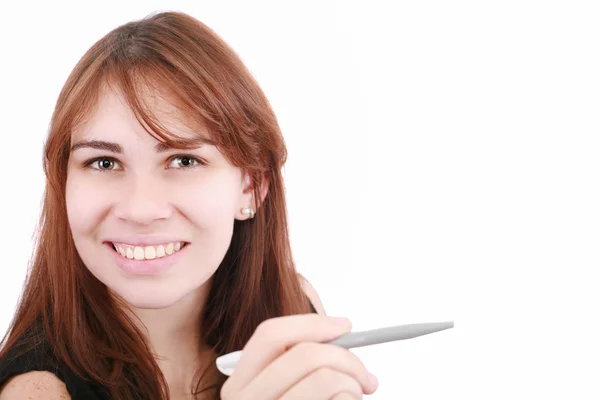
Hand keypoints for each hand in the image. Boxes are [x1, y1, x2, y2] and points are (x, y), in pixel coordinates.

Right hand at [220, 314, 377, 398]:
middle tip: (365, 376)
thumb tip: (342, 332)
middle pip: (306, 354)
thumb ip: (300, 364)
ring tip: (352, 399)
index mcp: (239, 384)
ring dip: (353, 387)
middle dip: (348, 359)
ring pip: (328, 379)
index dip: (312, 323)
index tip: (345, 325)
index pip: (271, 335)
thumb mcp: (282, 390)